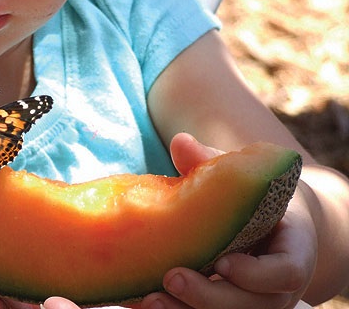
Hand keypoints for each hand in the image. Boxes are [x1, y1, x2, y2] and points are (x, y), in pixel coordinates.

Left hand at [136, 134, 316, 308]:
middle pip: (252, 305)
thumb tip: (179, 141)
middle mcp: (277, 287)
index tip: (222, 262)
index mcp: (293, 252)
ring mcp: (254, 302)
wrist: (270, 224)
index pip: (286, 273)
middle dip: (210, 296)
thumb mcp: (242, 179)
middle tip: (172, 278)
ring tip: (150, 299)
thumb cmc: (254, 196)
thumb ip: (213, 162)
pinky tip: (141, 302)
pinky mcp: (228, 306)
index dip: (256, 274)